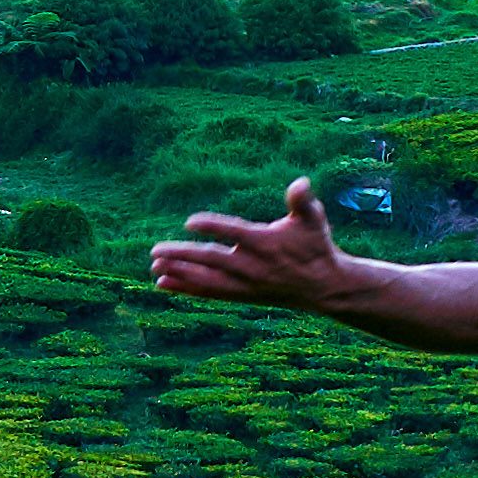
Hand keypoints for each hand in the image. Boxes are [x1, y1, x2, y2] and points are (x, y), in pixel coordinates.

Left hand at [149, 174, 359, 308]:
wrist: (323, 287)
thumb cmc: (316, 246)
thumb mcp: (314, 220)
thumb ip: (303, 201)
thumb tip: (302, 183)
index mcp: (266, 244)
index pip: (235, 234)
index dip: (213, 227)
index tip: (190, 222)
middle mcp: (252, 267)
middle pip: (212, 260)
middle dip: (183, 256)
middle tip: (155, 250)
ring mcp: (245, 284)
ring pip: (207, 280)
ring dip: (179, 273)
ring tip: (154, 268)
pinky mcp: (241, 294)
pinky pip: (209, 292)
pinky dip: (186, 288)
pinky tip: (163, 283)